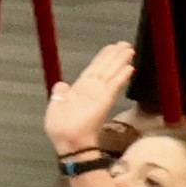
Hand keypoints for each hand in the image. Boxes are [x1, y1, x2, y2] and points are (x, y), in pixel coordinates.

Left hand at [45, 38, 132, 158]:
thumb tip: (60, 85)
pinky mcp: (105, 102)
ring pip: (111, 73)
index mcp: (79, 90)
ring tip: (130, 50)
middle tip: (126, 44)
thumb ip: (59, 94)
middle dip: (115, 56)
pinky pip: (114, 86)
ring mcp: (99, 95)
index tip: (111, 48)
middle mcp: (91, 90)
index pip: (93, 69)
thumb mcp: (55, 107)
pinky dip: (121, 77)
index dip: (103, 58)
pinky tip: (129, 68)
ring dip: (121, 61)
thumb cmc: (61, 129)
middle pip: (105, 68)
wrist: (68, 142)